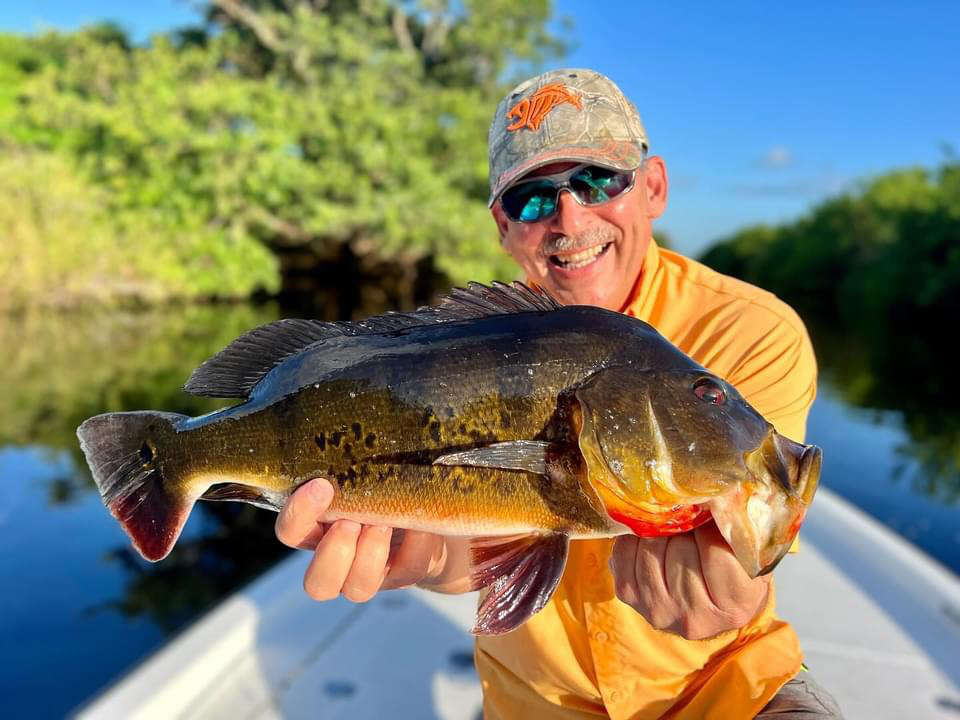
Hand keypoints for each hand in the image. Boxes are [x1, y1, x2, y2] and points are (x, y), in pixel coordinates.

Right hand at [275, 478, 446, 602]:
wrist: (434, 510)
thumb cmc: (387, 483)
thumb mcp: (364, 473)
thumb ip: (350, 466)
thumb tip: (347, 434)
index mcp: (319, 529)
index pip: (291, 532)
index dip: (299, 514)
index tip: (321, 486)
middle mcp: (341, 559)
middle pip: (317, 584)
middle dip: (333, 553)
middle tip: (351, 522)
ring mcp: (373, 574)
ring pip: (357, 589)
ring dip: (369, 555)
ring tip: (384, 524)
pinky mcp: (407, 575)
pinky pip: (408, 571)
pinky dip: (415, 546)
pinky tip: (420, 524)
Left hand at [608, 520, 770, 639]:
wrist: (708, 608)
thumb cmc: (735, 572)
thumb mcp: (749, 556)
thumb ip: (737, 532)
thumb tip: (713, 493)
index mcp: (736, 606)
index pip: (715, 553)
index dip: (711, 527)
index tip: (712, 517)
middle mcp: (695, 617)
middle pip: (680, 548)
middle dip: (685, 527)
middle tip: (691, 522)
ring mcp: (658, 609)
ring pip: (650, 547)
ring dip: (661, 530)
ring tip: (674, 529)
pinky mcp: (629, 596)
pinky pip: (624, 551)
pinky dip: (635, 536)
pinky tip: (651, 536)